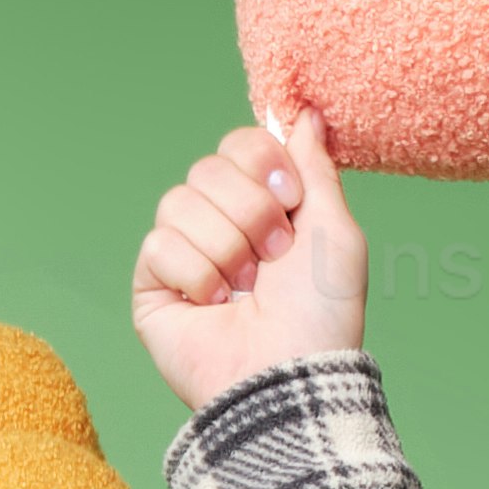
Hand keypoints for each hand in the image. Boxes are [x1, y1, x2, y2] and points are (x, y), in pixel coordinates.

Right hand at [132, 113, 368, 413]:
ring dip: (226, 247)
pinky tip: (212, 307)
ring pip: (179, 201)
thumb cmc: (321, 314)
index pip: (239, 144)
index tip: (290, 200)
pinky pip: (159, 244)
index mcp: (263, 207)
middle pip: (208, 167)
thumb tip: (303, 113)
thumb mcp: (335, 229)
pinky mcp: (153, 287)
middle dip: (250, 211)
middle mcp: (221, 226)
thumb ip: (316, 166)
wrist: (288, 375)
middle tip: (272, 260)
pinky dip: (196, 275)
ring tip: (244, 291)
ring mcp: (184, 256)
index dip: (262, 161)